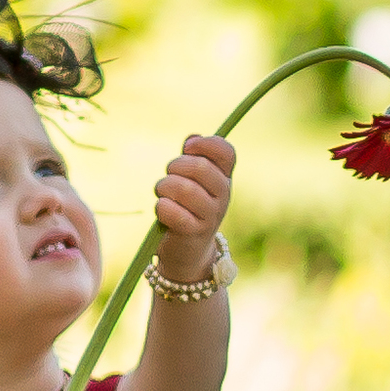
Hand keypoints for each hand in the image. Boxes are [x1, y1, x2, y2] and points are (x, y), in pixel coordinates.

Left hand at [151, 133, 233, 282]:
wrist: (188, 252)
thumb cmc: (186, 208)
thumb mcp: (192, 181)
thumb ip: (192, 157)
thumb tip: (192, 138)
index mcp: (224, 178)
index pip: (226, 152)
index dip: (206, 144)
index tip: (187, 147)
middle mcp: (224, 195)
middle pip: (200, 167)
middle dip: (175, 166)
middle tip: (168, 175)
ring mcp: (212, 215)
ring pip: (184, 188)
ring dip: (164, 187)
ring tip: (162, 194)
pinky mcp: (195, 232)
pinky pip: (174, 212)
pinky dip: (162, 207)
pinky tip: (163, 210)